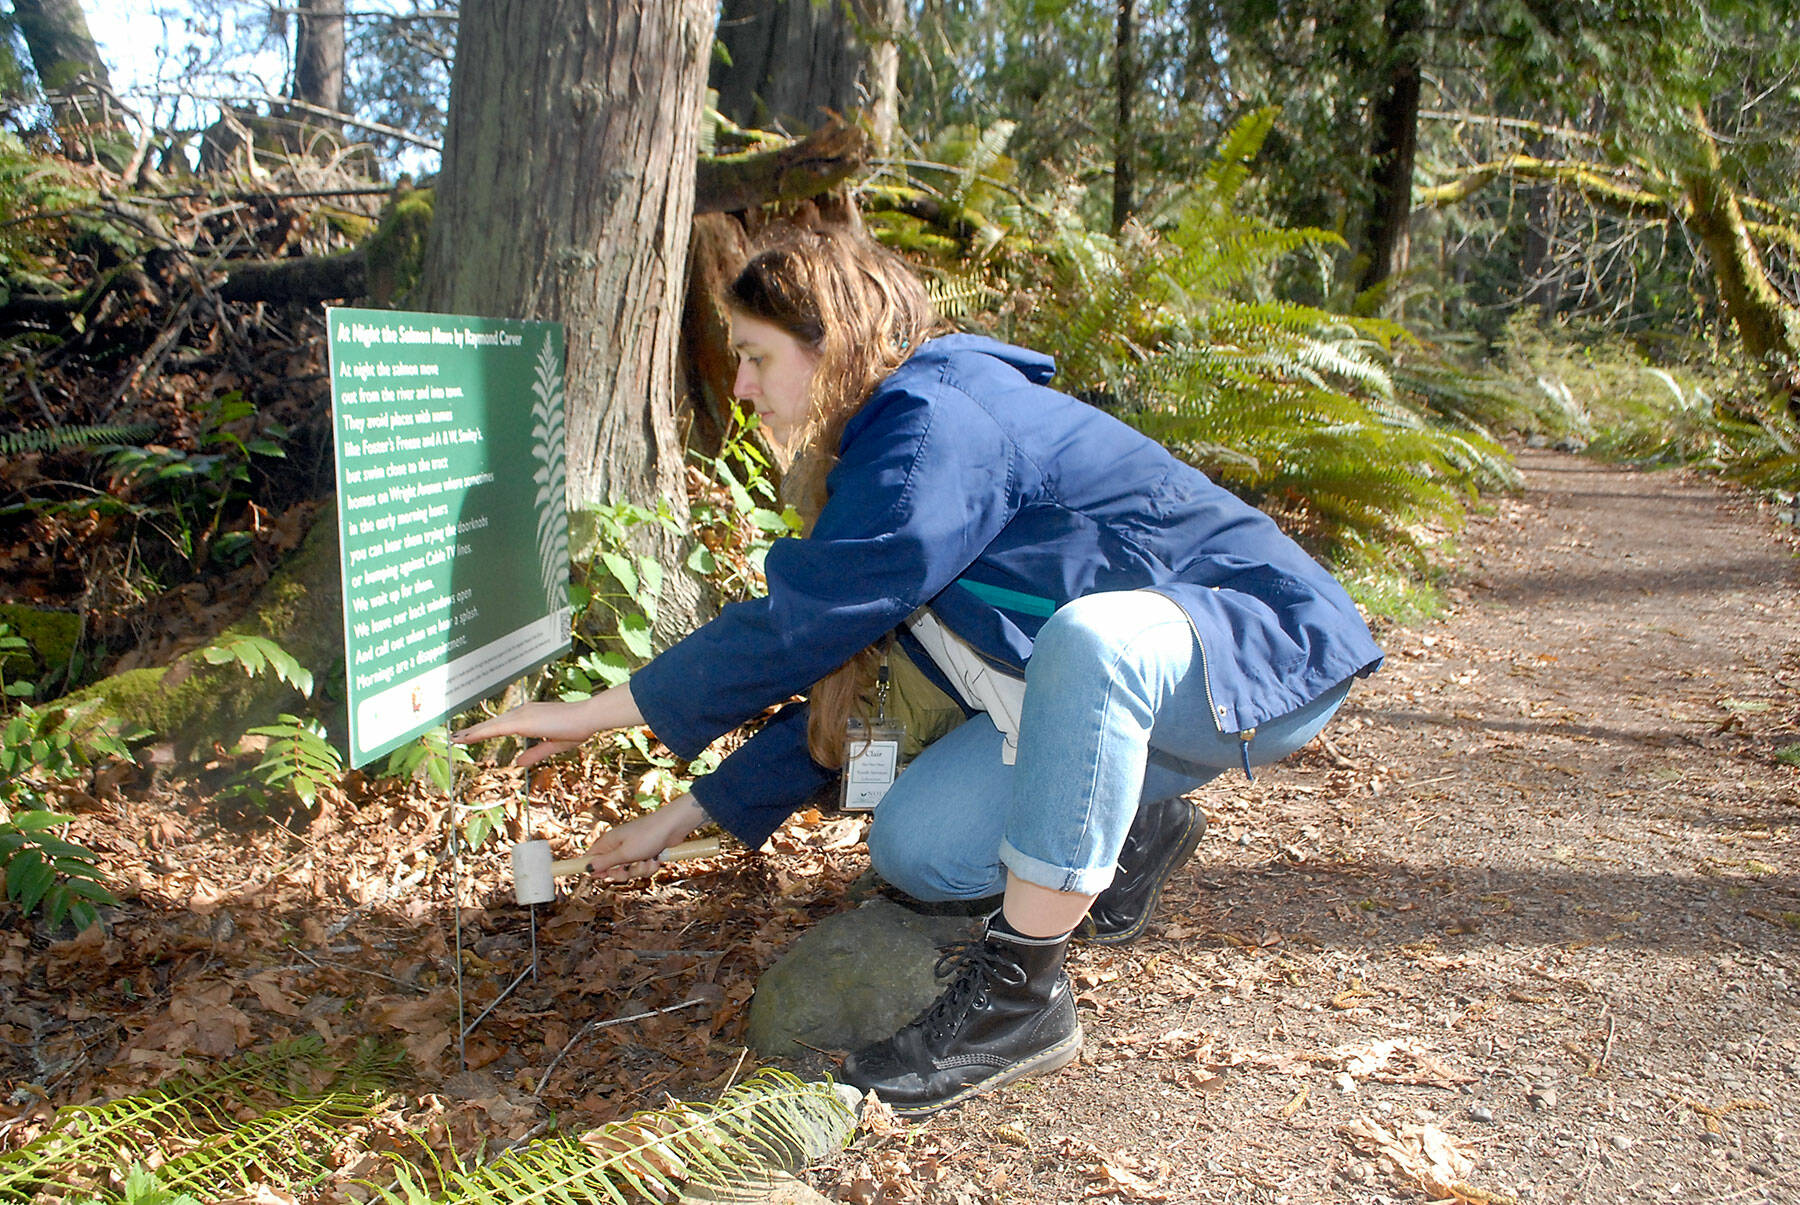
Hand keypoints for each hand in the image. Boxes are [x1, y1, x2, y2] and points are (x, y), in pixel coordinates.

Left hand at [451, 685, 643, 768]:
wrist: (587, 718)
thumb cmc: (577, 728)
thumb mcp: (553, 746)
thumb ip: (534, 754)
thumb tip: (517, 763)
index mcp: (530, 716)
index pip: (503, 724)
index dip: (488, 729)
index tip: (473, 734)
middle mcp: (523, 712)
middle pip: (493, 723)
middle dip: (474, 731)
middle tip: (456, 737)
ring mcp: (521, 715)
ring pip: (491, 726)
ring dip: (472, 732)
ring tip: (455, 739)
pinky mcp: (522, 721)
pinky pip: (495, 729)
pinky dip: (479, 733)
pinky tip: (467, 737)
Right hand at [579, 795, 706, 882]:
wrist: (673, 826)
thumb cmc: (648, 836)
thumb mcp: (624, 853)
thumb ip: (605, 862)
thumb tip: (586, 868)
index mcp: (608, 842)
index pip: (591, 858)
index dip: (595, 870)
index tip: (604, 876)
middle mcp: (618, 846)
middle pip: (611, 869)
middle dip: (623, 873)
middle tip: (630, 868)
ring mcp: (633, 850)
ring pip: (629, 871)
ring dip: (640, 870)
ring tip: (647, 860)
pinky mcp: (645, 853)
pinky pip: (642, 868)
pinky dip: (649, 866)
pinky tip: (656, 859)